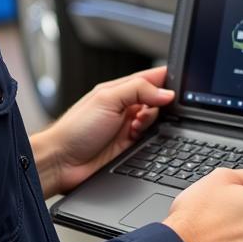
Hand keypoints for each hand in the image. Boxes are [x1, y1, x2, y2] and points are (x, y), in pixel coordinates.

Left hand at [33, 66, 173, 197]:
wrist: (61, 162)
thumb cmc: (75, 129)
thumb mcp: (107, 99)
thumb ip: (138, 90)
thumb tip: (165, 92)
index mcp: (118, 90)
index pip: (149, 78)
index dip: (166, 79)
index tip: (180, 84)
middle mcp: (124, 107)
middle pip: (157, 100)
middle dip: (160, 105)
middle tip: (148, 110)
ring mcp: (128, 128)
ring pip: (157, 121)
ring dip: (153, 123)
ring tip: (137, 127)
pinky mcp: (130, 148)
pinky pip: (152, 141)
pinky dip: (151, 139)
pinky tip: (138, 139)